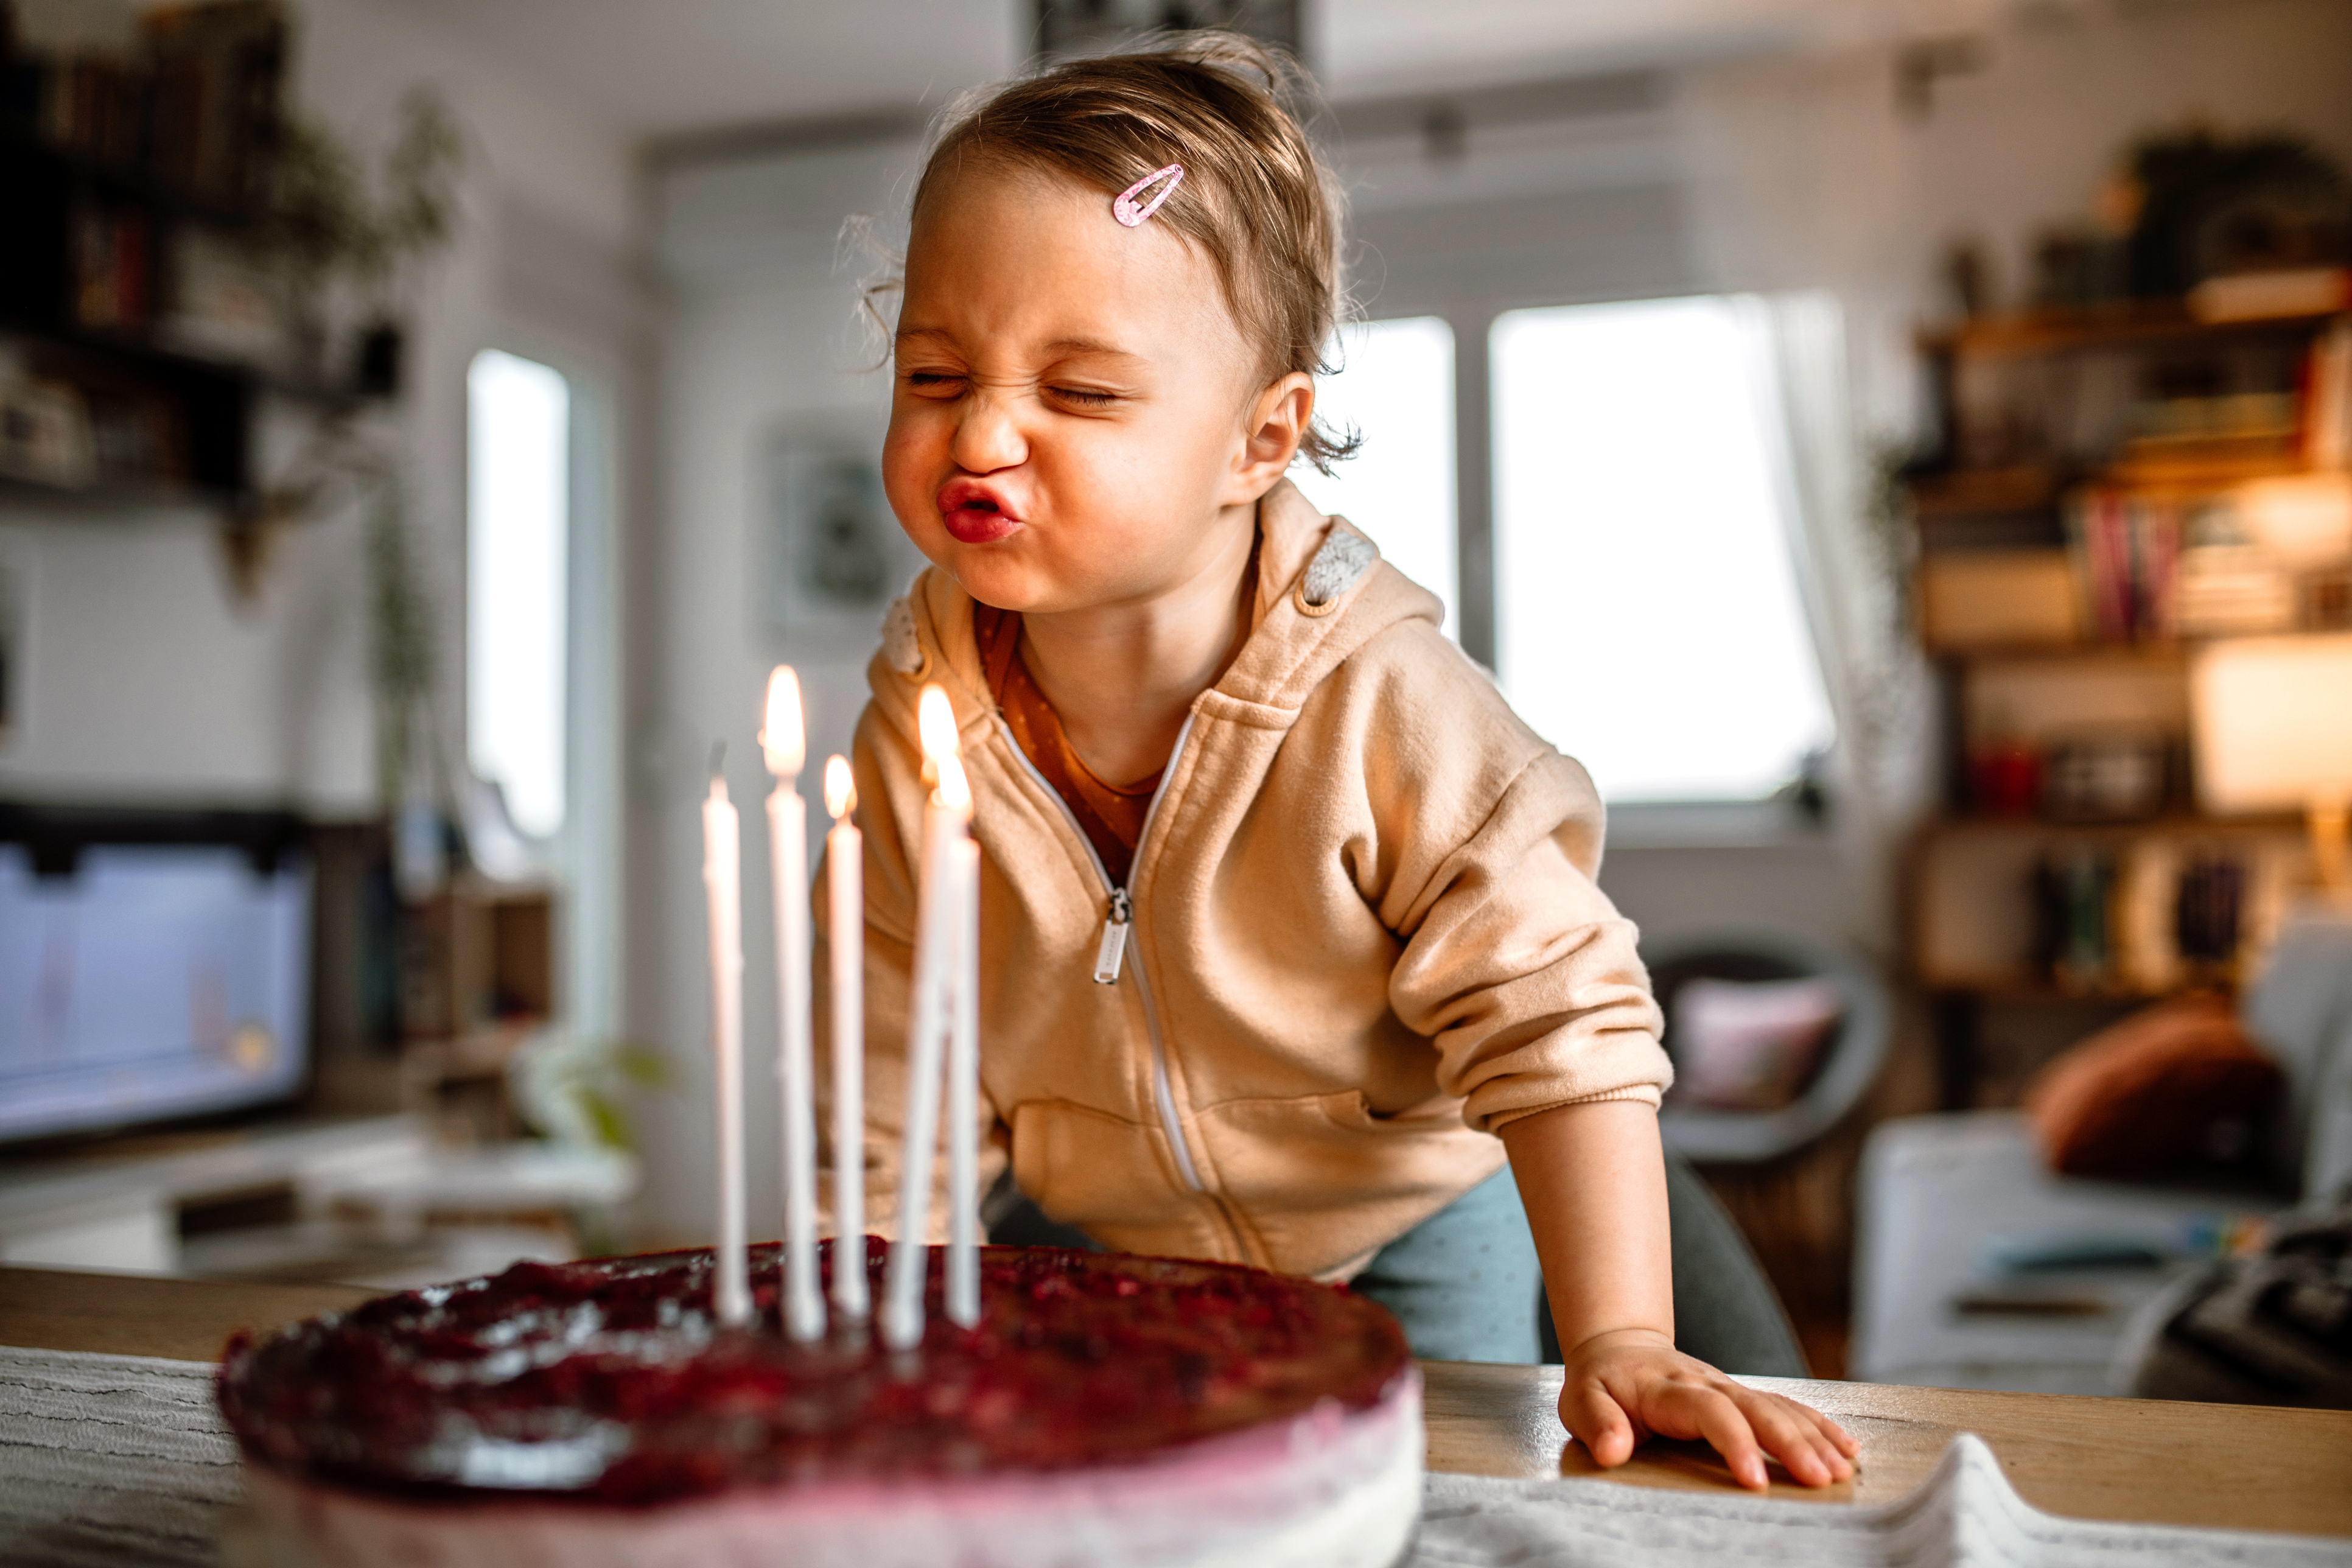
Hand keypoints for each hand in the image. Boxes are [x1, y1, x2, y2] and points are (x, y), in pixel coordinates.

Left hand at [1556, 1327, 1858, 1489]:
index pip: (1710, 1412)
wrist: (1619, 1349)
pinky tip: (1846, 1448)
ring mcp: (1731, 1387)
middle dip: (1792, 1444)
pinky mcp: (1744, 1396)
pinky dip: (1819, 1425)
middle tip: (1820, 1479)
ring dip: (1814, 1438)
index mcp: (1670, 1389)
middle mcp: (1709, 1384)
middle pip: (1758, 1409)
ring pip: (1780, 1408)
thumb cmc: (1601, 1384)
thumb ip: (1597, 1424)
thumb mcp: (1582, 1401)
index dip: (1735, 1442)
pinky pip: (1788, 1406)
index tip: (1754, 1479)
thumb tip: (1612, 1451)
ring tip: (1842, 1470)